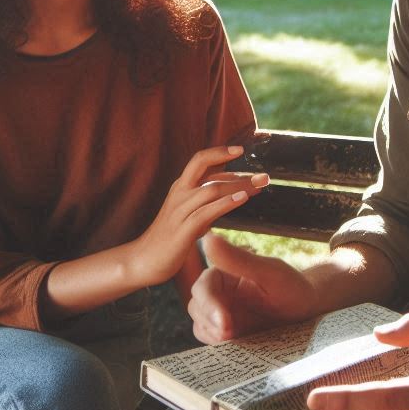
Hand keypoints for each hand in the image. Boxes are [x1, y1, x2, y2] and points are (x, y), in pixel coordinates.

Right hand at [131, 146, 268, 287]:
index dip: (220, 152)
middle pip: (204, 167)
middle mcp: (179, 194)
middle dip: (235, 168)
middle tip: (264, 175)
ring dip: (238, 186)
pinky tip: (241, 199)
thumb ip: (209, 196)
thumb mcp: (191, 211)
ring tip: (259, 187)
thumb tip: (233, 182)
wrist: (144, 260)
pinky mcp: (182, 230)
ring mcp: (179, 211)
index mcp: (181, 187)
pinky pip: (205, 212)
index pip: (200, 160)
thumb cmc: (172, 235)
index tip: (241, 149)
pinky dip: (225, 203)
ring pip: (210, 189)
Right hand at [188, 235, 318, 342]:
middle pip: (197, 307)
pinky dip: (220, 346)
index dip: (209, 305)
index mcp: (224, 273)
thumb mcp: (269, 272)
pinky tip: (237, 347)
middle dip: (210, 322)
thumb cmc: (291, 286)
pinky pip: (213, 341)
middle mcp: (219, 293)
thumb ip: (239, 259)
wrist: (308, 311)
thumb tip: (208, 238)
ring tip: (235, 340)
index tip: (224, 322)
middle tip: (229, 334)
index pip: (203, 287)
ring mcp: (222, 314)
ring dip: (213, 335)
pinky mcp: (228, 333)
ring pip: (201, 326)